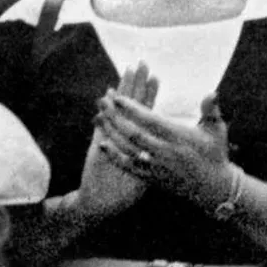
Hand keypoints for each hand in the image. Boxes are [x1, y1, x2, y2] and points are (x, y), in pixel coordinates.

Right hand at [74, 63, 157, 222]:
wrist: (102, 203)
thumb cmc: (123, 190)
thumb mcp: (143, 169)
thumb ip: (154, 153)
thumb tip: (168, 139)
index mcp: (136, 139)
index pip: (145, 111)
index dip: (150, 94)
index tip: (155, 75)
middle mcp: (122, 135)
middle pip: (131, 105)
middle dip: (135, 85)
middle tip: (140, 62)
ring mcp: (110, 140)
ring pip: (117, 113)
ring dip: (120, 94)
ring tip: (125, 74)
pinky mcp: (98, 149)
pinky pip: (101, 131)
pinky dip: (102, 118)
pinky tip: (102, 103)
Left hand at [97, 88, 234, 210]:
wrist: (212, 188)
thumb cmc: (215, 154)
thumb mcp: (217, 131)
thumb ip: (211, 110)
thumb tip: (211, 92)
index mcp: (178, 137)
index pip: (150, 120)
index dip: (132, 108)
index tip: (117, 97)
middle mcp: (165, 152)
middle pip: (133, 132)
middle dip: (115, 116)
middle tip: (101, 101)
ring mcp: (156, 166)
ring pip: (127, 148)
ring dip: (110, 132)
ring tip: (98, 117)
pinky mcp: (151, 177)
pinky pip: (129, 166)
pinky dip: (114, 156)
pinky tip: (102, 144)